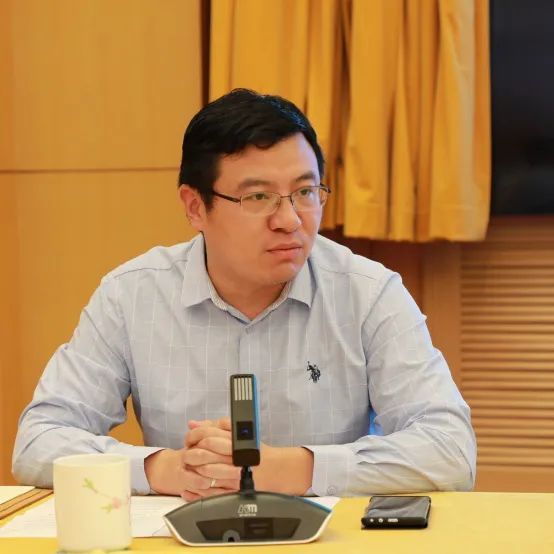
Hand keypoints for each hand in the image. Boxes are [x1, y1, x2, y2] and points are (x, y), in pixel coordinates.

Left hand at [186, 417, 313, 496]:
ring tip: (190, 468)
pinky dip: (197, 491)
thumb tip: (192, 424)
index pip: (207, 435)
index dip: (193, 437)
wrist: (273, 469)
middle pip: (204, 453)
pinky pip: (211, 492)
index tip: (189, 439)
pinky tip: (191, 487)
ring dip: (193, 471)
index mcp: (234, 441)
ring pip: (205, 472)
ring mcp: (234, 475)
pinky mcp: (234, 491)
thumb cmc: (255, 450)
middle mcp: (234, 457)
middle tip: (187, 454)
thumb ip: (215, 425)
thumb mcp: (237, 432)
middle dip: (191, 454)